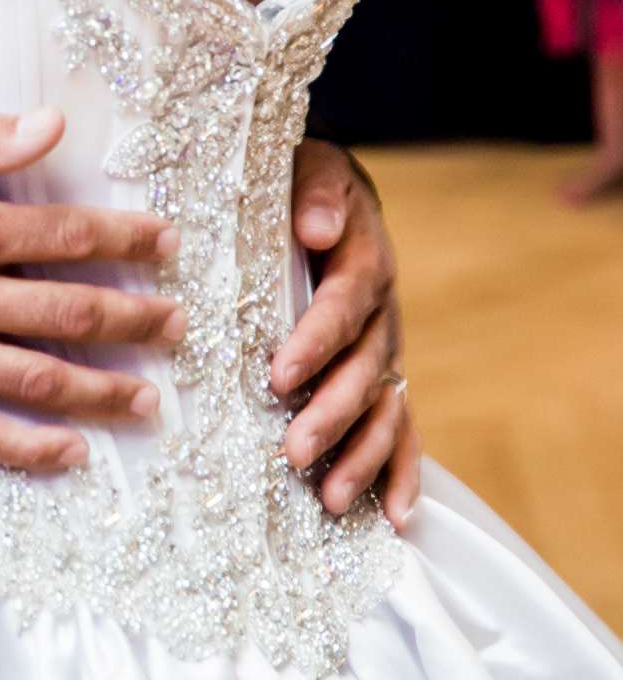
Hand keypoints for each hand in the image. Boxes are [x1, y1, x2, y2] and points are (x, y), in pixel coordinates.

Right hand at [0, 106, 184, 475]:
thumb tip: (52, 126)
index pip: (63, 235)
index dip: (123, 239)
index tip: (165, 244)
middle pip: (65, 312)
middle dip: (132, 318)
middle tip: (178, 326)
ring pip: (34, 378)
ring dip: (101, 390)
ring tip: (148, 398)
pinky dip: (28, 448)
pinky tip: (70, 453)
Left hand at [273, 141, 419, 525]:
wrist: (329, 192)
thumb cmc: (304, 182)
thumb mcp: (310, 167)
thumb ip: (317, 192)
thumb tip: (318, 228)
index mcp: (364, 260)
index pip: (342, 306)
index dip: (315, 342)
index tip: (280, 375)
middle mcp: (383, 312)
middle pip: (364, 370)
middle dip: (331, 415)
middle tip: (293, 451)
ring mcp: (387, 349)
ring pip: (383, 409)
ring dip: (361, 456)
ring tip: (332, 499)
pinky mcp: (383, 376)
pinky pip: (401, 428)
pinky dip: (403, 472)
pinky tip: (397, 516)